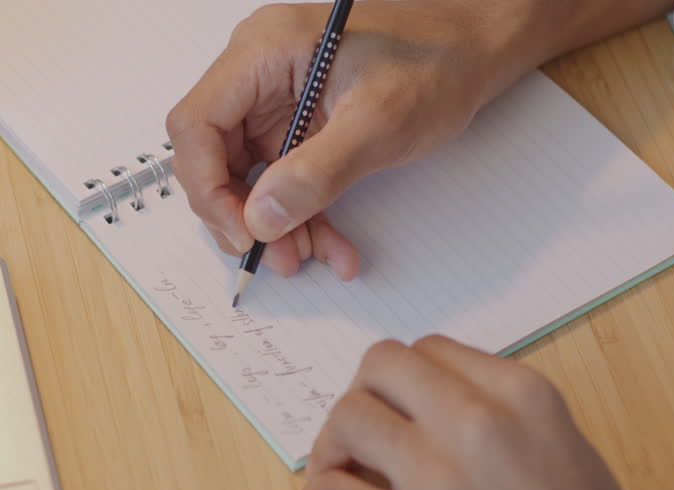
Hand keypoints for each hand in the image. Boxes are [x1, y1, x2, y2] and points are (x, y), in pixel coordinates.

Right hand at [166, 0, 543, 279]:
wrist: (478, 48)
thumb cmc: (438, 61)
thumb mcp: (379, 123)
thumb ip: (315, 173)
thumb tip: (260, 218)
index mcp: (264, 51)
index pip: (196, 125)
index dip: (207, 187)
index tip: (243, 232)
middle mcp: (259, 71)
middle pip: (214, 156)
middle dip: (243, 215)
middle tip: (277, 256)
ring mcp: (277, 99)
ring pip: (249, 177)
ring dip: (276, 225)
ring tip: (311, 257)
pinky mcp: (299, 124)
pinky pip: (282, 179)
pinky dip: (304, 215)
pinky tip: (333, 245)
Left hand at [302, 336, 673, 489]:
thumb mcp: (568, 454)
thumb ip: (504, 419)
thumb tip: (432, 410)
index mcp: (525, 397)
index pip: (430, 349)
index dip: (406, 383)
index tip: (400, 413)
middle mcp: (480, 425)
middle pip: (380, 367)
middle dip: (364, 397)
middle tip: (363, 439)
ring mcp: (439, 481)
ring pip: (346, 418)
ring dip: (334, 445)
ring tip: (344, 477)